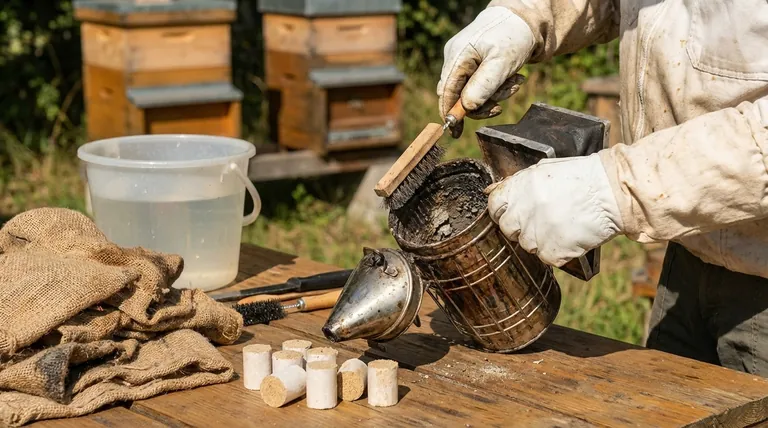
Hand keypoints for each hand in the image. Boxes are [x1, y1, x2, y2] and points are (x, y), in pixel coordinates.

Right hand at [437, 6, 535, 137]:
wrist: (525, 19)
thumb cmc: (513, 36)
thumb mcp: (501, 62)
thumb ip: (483, 85)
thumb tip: (467, 108)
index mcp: (458, 56)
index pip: (446, 92)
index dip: (450, 114)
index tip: (457, 133)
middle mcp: (456, 59)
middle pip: (460, 96)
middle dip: (483, 103)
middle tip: (501, 106)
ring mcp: (465, 61)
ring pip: (474, 92)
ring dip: (496, 94)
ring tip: (515, 82)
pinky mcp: (476, 64)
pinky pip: (482, 84)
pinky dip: (498, 87)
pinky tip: (513, 78)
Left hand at [486, 154, 623, 266]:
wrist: (613, 191)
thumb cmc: (583, 178)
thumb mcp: (546, 170)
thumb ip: (518, 183)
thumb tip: (492, 191)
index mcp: (520, 187)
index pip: (494, 206)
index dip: (502, 211)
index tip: (513, 213)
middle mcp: (524, 210)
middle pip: (508, 229)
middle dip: (521, 227)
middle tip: (544, 220)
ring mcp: (537, 232)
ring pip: (527, 246)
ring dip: (541, 240)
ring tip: (562, 225)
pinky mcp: (552, 251)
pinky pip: (547, 257)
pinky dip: (558, 251)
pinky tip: (571, 236)